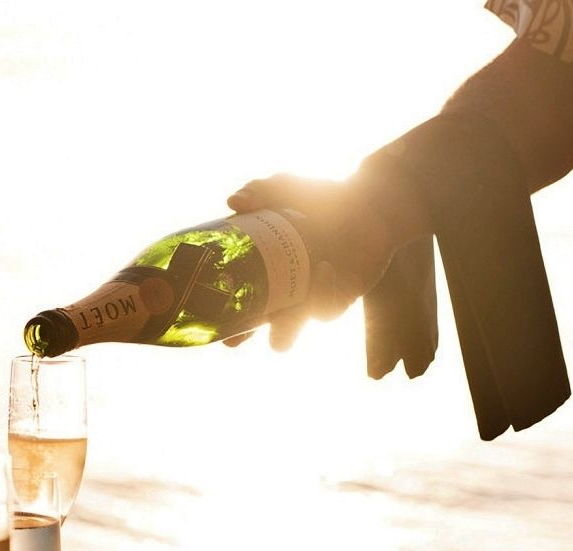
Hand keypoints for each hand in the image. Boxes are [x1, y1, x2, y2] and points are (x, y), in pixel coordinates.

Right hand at [224, 175, 400, 350]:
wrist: (371, 205)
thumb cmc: (325, 198)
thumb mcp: (289, 189)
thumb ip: (261, 190)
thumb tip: (233, 202)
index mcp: (258, 269)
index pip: (229, 294)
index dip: (214, 309)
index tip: (201, 314)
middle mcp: (278, 290)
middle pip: (250, 325)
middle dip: (241, 335)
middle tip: (234, 338)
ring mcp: (305, 300)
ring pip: (288, 330)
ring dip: (285, 326)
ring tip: (284, 314)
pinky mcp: (335, 302)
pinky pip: (324, 311)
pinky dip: (322, 292)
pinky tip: (325, 268)